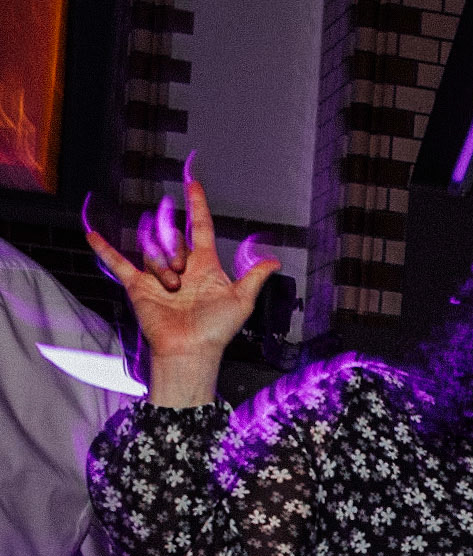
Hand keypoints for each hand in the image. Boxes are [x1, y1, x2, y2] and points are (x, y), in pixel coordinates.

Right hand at [84, 155, 279, 405]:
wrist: (190, 350)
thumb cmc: (218, 329)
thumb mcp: (242, 301)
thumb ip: (254, 277)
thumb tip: (275, 260)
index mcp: (205, 266)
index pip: (200, 227)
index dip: (197, 205)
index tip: (193, 182)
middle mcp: (181, 267)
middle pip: (174, 238)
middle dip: (177, 250)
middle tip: (181, 276)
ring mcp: (158, 276)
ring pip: (153, 251)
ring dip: (161, 267)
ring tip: (171, 289)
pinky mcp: (138, 286)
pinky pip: (118, 263)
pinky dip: (105, 250)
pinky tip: (91, 234)